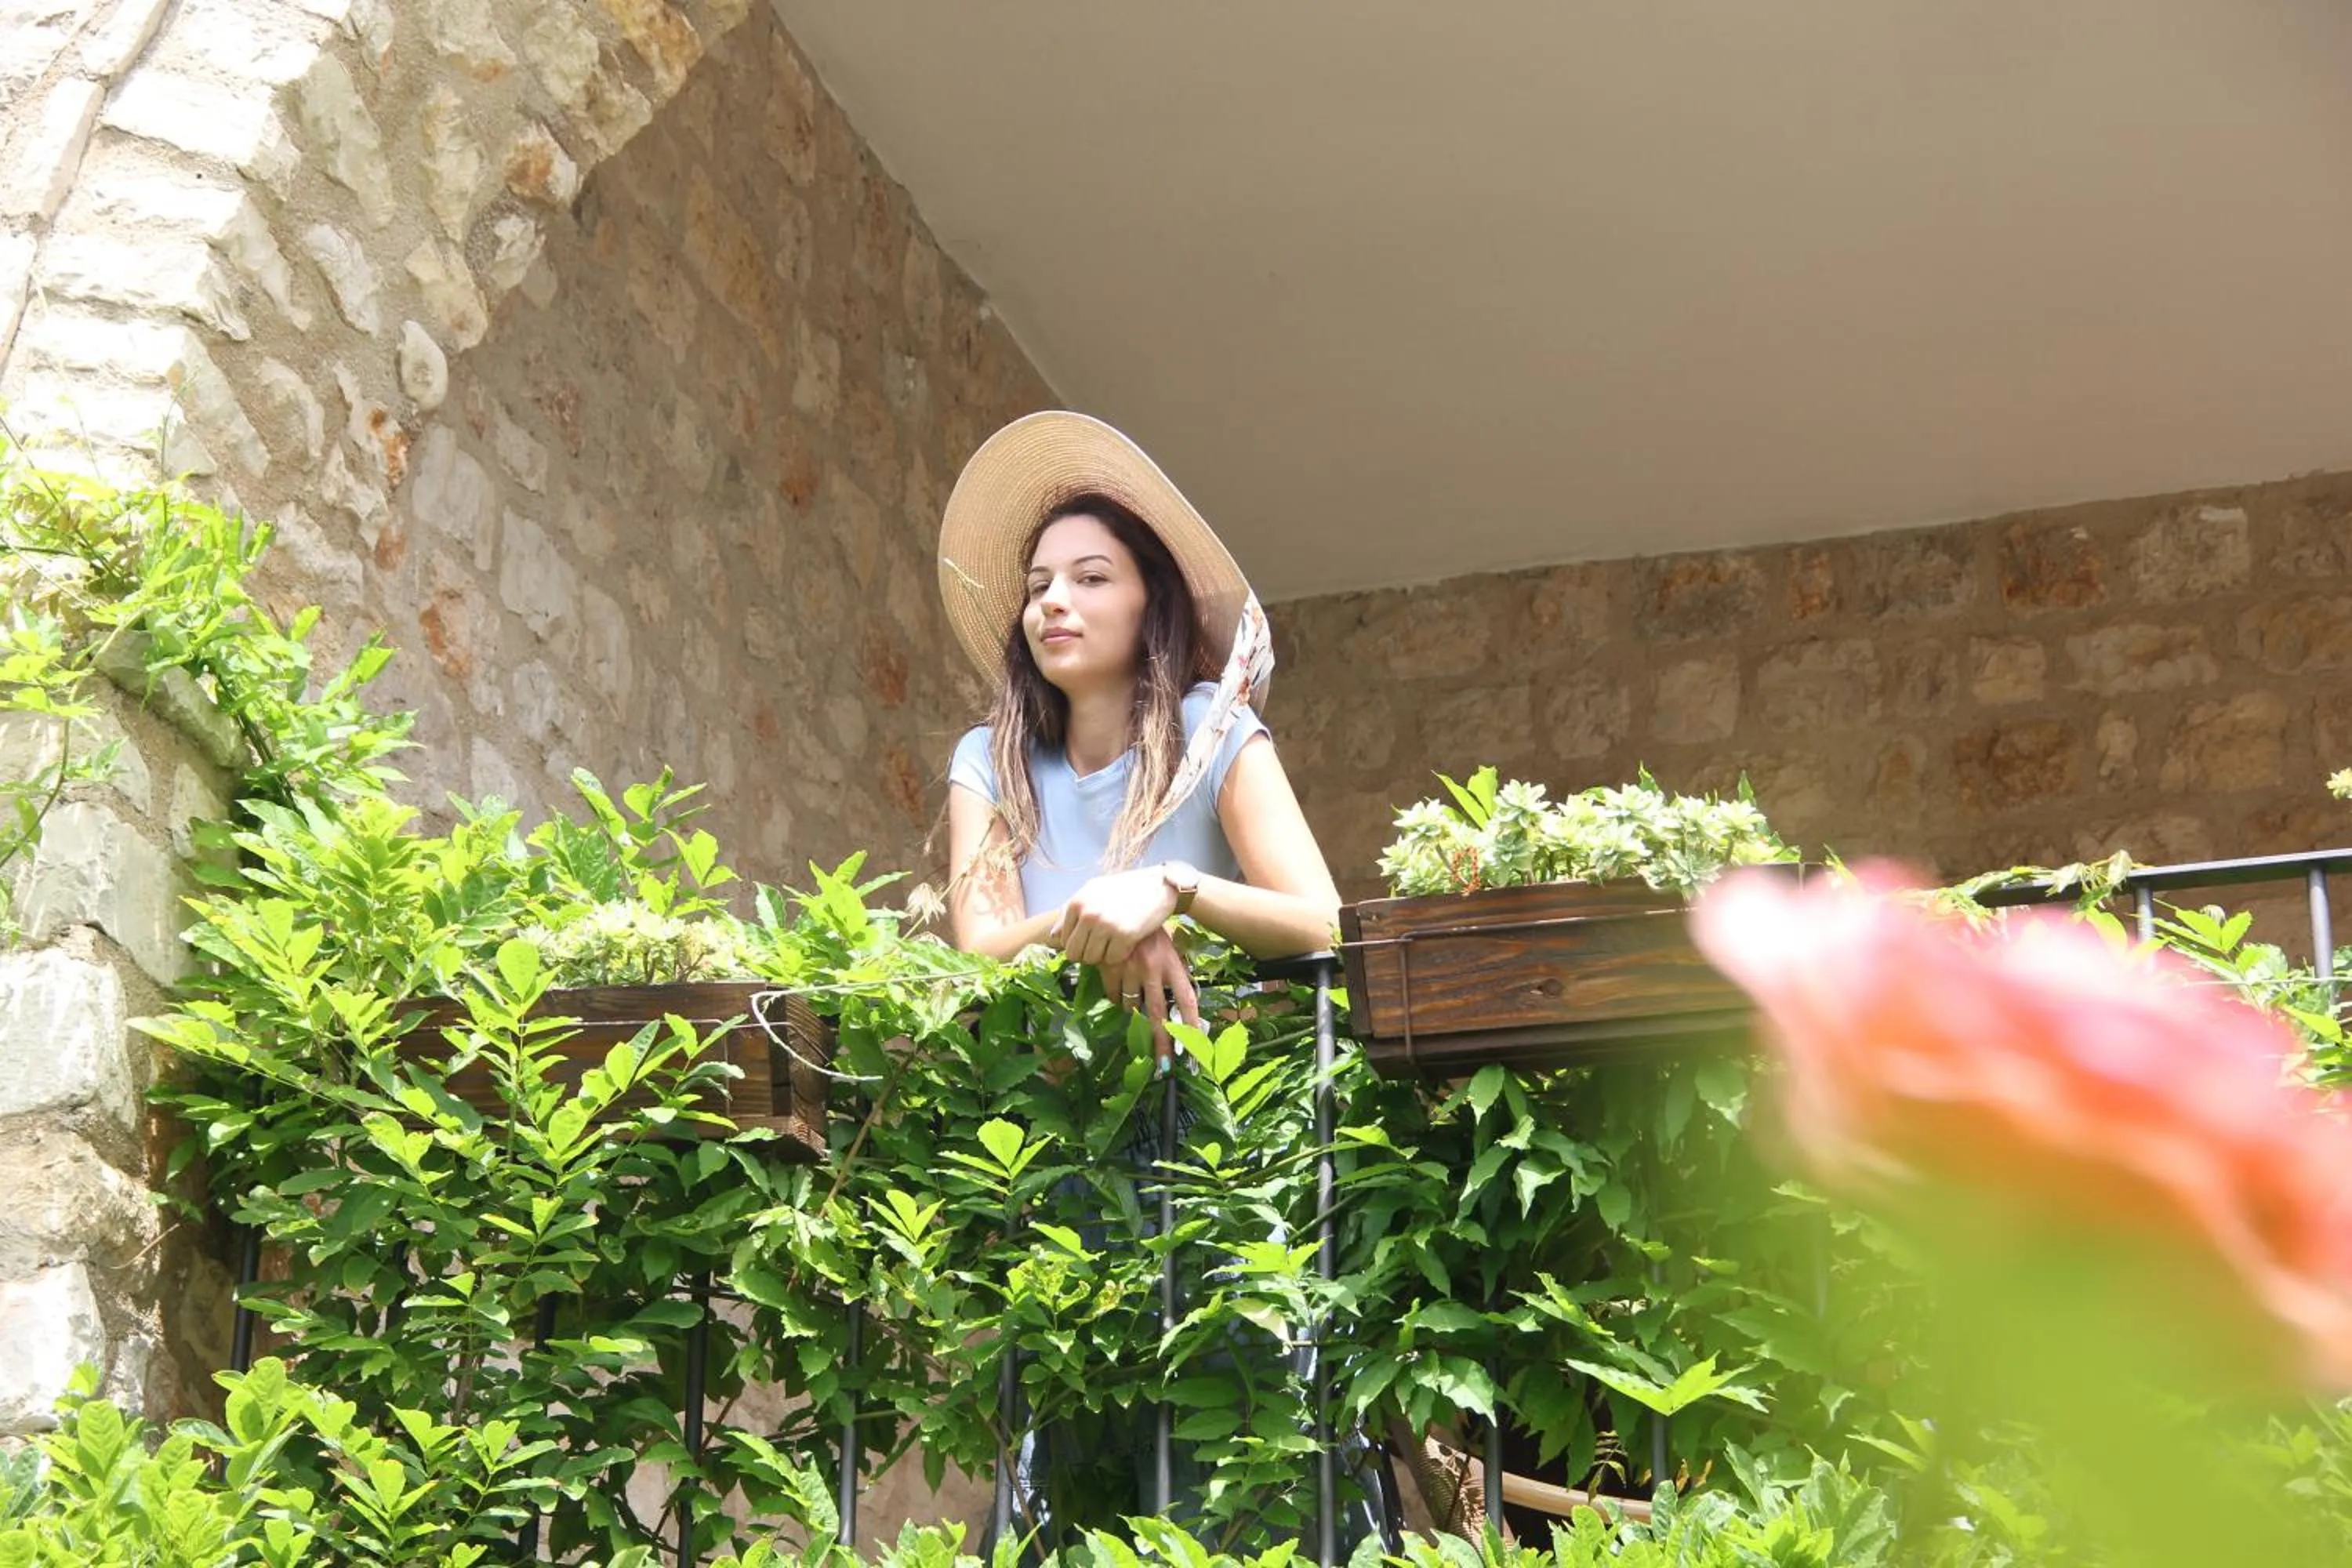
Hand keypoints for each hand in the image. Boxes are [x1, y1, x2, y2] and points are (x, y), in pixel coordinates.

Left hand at [1050, 867, 1178, 968]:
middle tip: (1103, 947)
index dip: (1077, 944)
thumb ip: (1070, 912)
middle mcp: (1088, 913)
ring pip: (1092, 959)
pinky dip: (1119, 956)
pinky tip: (1127, 943)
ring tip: (1115, 943)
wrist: (1159, 886)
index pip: (1064, 939)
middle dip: (1087, 954)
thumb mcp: (1093, 892)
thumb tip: (1053, 935)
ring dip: (1103, 956)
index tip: (1091, 940)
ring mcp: (1105, 924)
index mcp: (1077, 902)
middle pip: (1075, 953)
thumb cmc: (1125, 888)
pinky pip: (1112, 959)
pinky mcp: (1124, 935)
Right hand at [1096, 925, 1200, 1072]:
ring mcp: (1131, 968)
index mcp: (1173, 964)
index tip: (1195, 1047)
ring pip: (1131, 1007)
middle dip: (1161, 1043)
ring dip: (1132, 1013)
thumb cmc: (1152, 932)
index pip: (1186, 999)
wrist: (1126, 903)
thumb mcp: (1170, 949)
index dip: (1191, 1025)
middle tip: (1163, 1066)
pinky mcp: (1111, 966)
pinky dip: (1116, 999)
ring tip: (1133, 1008)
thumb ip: (1173, 975)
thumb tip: (1182, 1008)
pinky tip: (1118, 993)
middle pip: (1159, 1014)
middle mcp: (1154, 968)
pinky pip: (1113, 995)